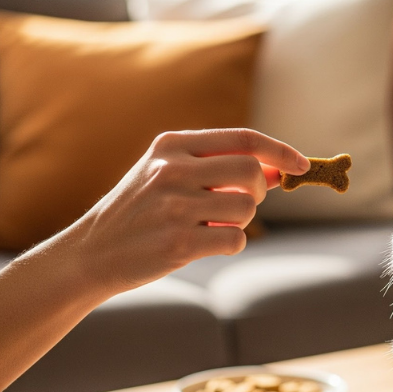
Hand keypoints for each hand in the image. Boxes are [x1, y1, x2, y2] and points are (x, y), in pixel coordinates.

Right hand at [70, 128, 308, 292]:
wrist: (91, 253)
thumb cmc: (139, 213)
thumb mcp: (165, 174)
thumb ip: (216, 166)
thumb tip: (276, 169)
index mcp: (170, 145)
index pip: (243, 138)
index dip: (279, 150)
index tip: (301, 165)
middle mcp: (172, 170)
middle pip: (251, 172)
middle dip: (257, 191)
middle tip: (238, 204)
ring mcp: (174, 206)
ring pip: (247, 208)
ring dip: (241, 222)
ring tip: (211, 226)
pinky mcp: (178, 242)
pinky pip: (235, 240)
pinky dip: (230, 243)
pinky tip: (203, 244)